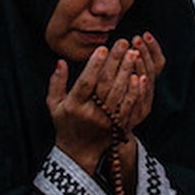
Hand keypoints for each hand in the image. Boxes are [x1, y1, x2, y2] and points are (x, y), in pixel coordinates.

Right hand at [46, 41, 144, 171]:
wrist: (80, 151)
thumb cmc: (65, 123)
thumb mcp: (54, 104)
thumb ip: (56, 82)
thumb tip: (61, 62)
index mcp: (74, 106)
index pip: (86, 83)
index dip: (94, 66)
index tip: (102, 48)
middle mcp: (91, 113)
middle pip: (106, 84)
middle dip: (116, 62)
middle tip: (124, 43)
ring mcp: (107, 120)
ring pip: (120, 93)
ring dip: (128, 71)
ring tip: (134, 53)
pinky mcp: (119, 125)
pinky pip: (130, 107)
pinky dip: (136, 91)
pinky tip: (140, 76)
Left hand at [119, 32, 164, 133]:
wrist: (106, 131)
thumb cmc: (112, 100)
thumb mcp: (120, 80)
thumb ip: (124, 63)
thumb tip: (127, 43)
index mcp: (146, 80)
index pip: (158, 61)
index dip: (154, 48)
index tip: (146, 34)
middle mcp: (148, 90)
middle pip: (153, 68)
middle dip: (146, 52)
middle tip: (137, 39)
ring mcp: (146, 101)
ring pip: (149, 80)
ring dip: (144, 65)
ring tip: (136, 52)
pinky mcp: (140, 114)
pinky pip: (144, 98)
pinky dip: (142, 87)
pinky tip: (138, 77)